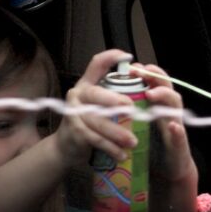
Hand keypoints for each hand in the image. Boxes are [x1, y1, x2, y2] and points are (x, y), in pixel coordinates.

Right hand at [53, 50, 138, 167]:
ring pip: (97, 120)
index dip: (111, 57)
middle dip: (115, 102)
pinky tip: (122, 154)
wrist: (65, 147)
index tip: (128, 57)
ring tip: (133, 142)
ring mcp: (73, 113)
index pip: (96, 64)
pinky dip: (110, 148)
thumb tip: (146, 86)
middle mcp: (78, 94)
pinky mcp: (74, 131)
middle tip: (133, 110)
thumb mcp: (98, 104)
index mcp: (87, 83)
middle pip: (96, 94)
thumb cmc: (90, 122)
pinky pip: (95, 139)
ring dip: (117, 132)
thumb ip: (114, 94)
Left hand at [137, 64, 196, 184]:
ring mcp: (176, 128)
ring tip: (152, 94)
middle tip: (141, 71)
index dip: (148, 73)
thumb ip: (133, 112)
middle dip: (156, 77)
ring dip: (165, 97)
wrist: (170, 171)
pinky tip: (172, 127)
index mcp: (159, 109)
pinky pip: (180, 136)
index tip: (134, 66)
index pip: (157, 85)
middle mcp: (169, 114)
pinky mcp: (179, 146)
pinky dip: (176, 131)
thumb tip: (114, 96)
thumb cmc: (154, 148)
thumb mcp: (142, 126)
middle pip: (167, 89)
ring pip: (175, 107)